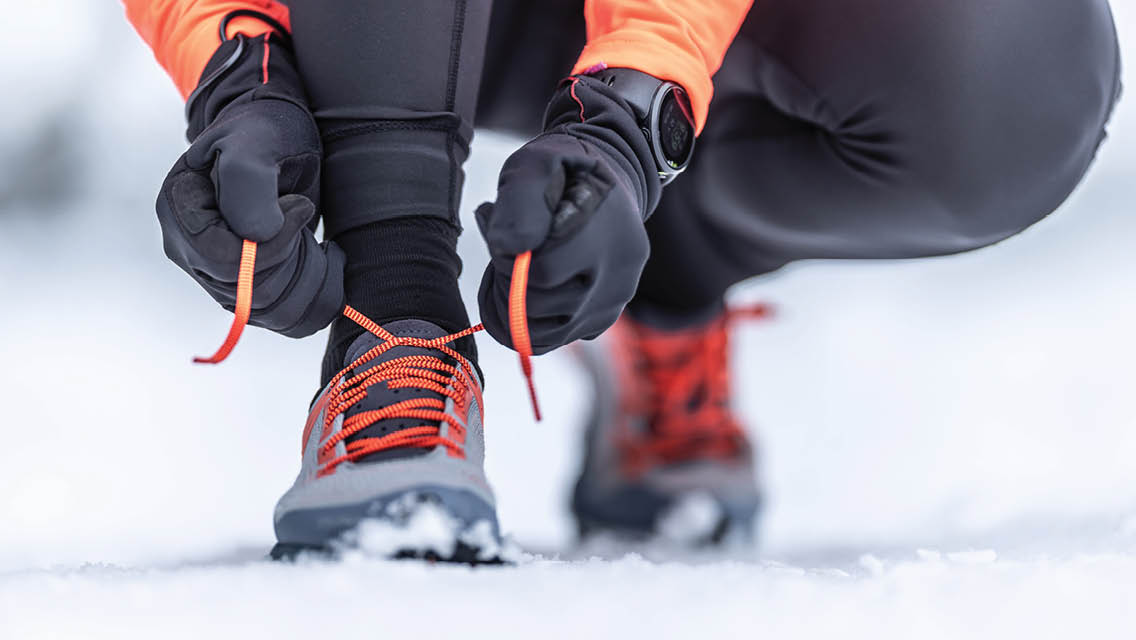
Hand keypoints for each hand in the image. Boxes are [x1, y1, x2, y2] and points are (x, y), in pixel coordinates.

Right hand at [156, 33, 343, 337]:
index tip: (297, 204)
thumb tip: (255, 236)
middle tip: (305, 213)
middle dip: (291, 257)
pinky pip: (281, 314)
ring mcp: (211, 269)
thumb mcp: (257, 140)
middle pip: (247, 290)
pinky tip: (317, 254)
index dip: (271, 243)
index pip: (224, 259)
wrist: (277, 137)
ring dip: (305, 274)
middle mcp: (187, 246)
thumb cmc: (265, 130)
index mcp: (179, 207)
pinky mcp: (241, 284)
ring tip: (312, 234)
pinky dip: (310, 288)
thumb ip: (248, 182)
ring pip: (266, 307)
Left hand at [477, 75, 662, 353]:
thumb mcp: (536, 165)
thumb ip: (521, 202)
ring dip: (512, 307)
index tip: (508, 236)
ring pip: (541, 335)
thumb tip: (511, 249)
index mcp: (605, 232)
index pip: (541, 273)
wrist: (606, 186)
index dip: (510, 259)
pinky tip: (528, 288)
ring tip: (513, 271)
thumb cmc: (563, 173)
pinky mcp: (602, 319)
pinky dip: (527, 322)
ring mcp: (612, 301)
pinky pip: (552, 340)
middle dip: (508, 284)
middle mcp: (617, 274)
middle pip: (539, 308)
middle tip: (507, 252)